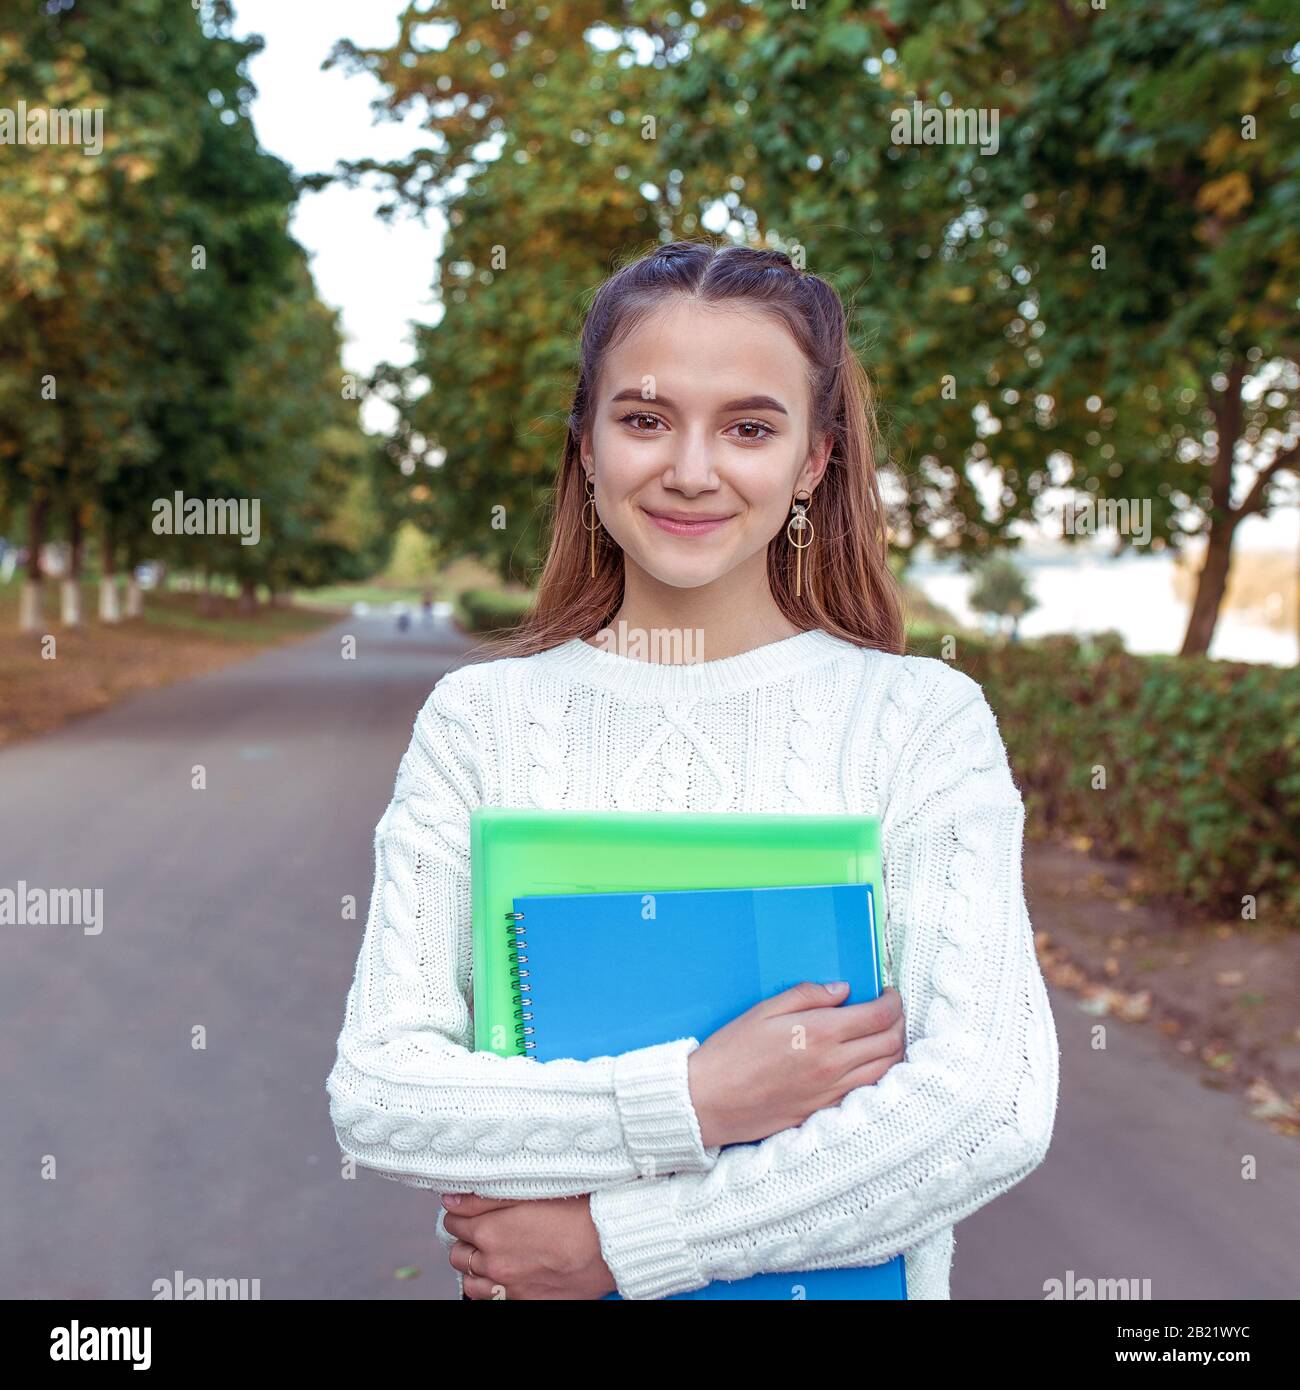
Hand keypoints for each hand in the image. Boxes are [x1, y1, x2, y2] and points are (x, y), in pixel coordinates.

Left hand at [442, 1193, 617, 1299]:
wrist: (609, 1244)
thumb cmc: (576, 1211)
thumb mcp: (528, 1190)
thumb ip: (483, 1196)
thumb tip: (450, 1198)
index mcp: (489, 1232)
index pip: (453, 1220)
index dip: (462, 1211)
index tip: (472, 1207)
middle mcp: (493, 1264)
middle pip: (458, 1252)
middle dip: (466, 1238)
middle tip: (485, 1228)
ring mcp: (508, 1288)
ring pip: (470, 1281)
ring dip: (476, 1265)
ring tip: (495, 1252)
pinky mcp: (524, 1301)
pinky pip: (491, 1300)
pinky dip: (492, 1287)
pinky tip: (508, 1272)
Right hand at [688, 980, 905, 1147]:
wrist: (709, 1101)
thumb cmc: (732, 1052)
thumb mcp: (765, 1010)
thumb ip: (808, 995)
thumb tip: (843, 990)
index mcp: (820, 1033)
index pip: (879, 1016)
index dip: (892, 1002)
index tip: (889, 994)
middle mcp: (834, 1065)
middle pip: (890, 1043)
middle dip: (899, 1023)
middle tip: (892, 1012)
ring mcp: (832, 1093)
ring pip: (886, 1071)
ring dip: (895, 1050)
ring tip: (886, 1036)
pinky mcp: (825, 1112)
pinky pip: (867, 1092)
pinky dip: (879, 1075)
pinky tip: (870, 1064)